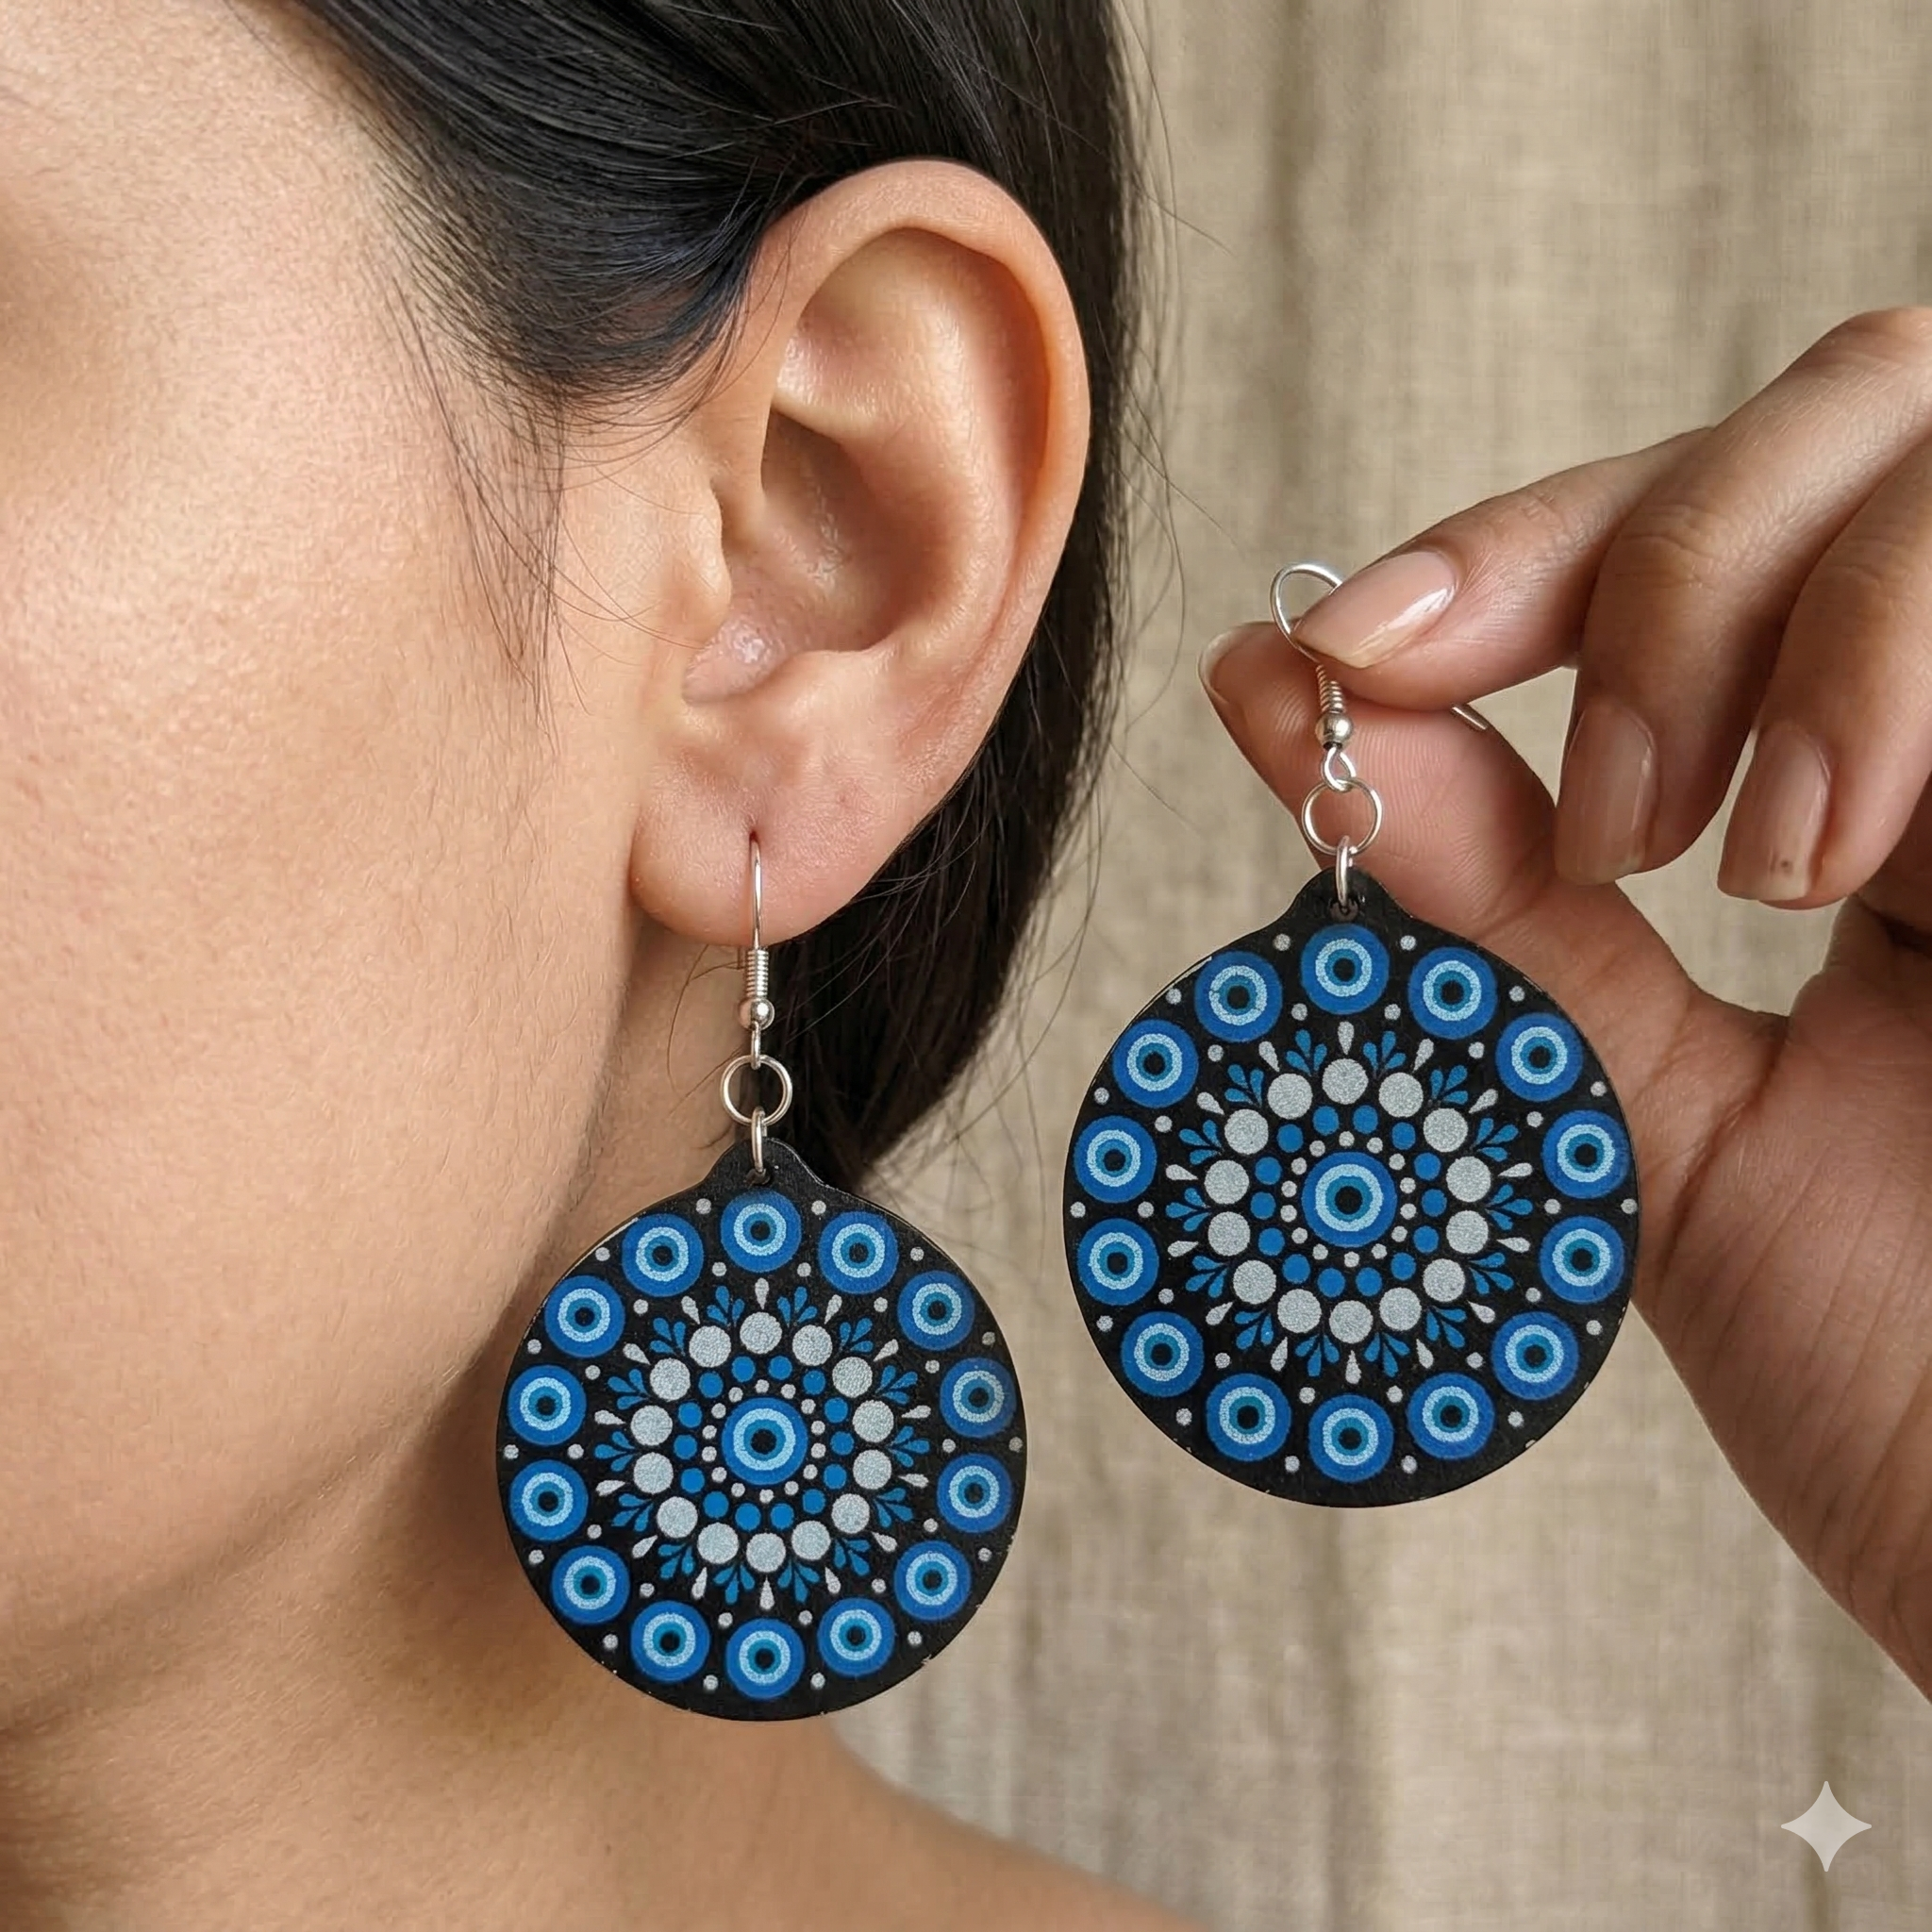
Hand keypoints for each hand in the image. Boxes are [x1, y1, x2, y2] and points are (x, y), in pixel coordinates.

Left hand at [1198, 307, 1931, 1697]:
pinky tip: (1853, 861)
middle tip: (1608, 814)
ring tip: (1745, 865)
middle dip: (1658, 560)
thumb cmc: (1903, 1370)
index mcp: (1876, 783)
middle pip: (1841, 401)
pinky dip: (1905, 665)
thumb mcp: (1642, 1119)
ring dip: (1797, 616)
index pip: (1689, 527)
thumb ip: (1496, 909)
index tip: (1343, 654)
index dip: (1512, 548)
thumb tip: (1285, 705)